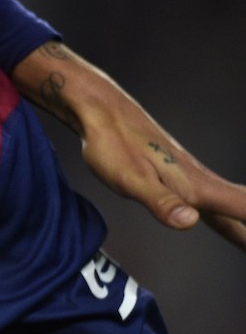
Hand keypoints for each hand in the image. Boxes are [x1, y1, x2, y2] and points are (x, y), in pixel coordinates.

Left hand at [14, 41, 245, 250]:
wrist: (102, 111)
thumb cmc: (111, 145)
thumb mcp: (129, 179)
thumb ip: (160, 201)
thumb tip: (190, 222)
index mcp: (198, 189)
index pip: (245, 214)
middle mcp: (204, 184)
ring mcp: (195, 180)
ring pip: (239, 207)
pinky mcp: (183, 178)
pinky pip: (222, 203)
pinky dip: (239, 216)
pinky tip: (234, 220)